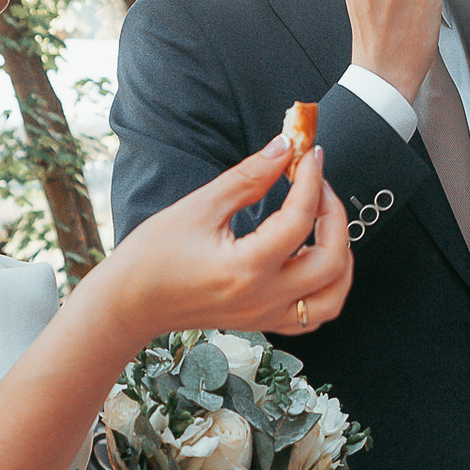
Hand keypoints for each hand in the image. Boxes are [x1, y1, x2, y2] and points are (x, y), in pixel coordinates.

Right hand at [97, 131, 353, 336]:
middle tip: (318, 185)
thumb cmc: (152, 257)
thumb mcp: (199, 207)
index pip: (300, 219)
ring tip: (324, 221)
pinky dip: (327, 285)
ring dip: (341, 255)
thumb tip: (284, 148)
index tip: (311, 154)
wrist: (129, 304)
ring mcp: (267, 316)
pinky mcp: (264, 322)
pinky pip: (315, 314)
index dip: (311, 180)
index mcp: (246, 269)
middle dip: (335, 216)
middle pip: (332, 261)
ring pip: (334, 296)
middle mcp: (264, 299)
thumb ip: (248, 177)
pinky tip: (313, 255)